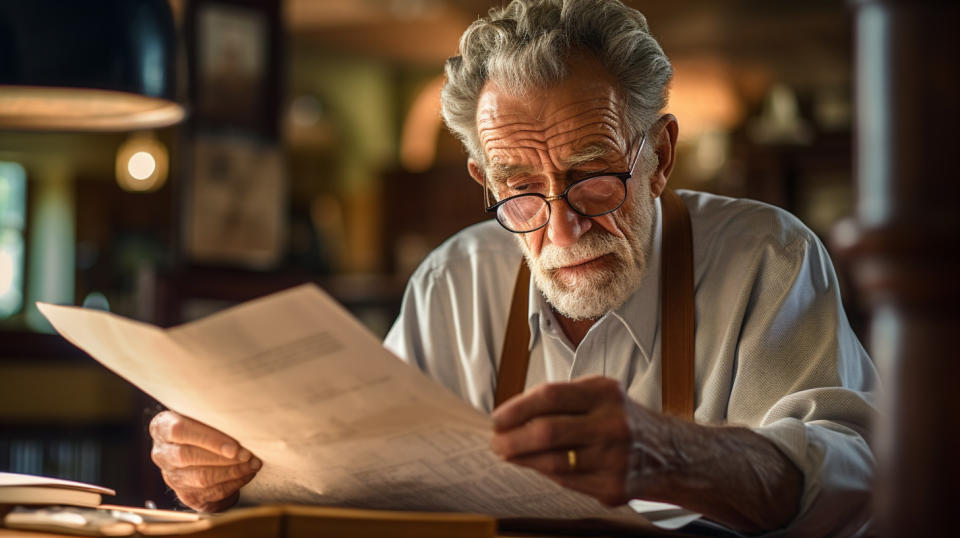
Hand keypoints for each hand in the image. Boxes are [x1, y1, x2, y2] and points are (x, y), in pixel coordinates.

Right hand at [149, 410, 261, 511]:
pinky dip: (233, 483)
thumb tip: (240, 420)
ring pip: (201, 477)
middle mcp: (162, 453)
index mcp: (162, 427)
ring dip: (232, 471)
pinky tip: (246, 473)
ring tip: (252, 464)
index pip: (179, 431)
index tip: (233, 446)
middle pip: (188, 456)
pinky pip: (211, 492)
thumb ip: (213, 415)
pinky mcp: (187, 494)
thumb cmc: (206, 426)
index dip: (208, 439)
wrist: (202, 450)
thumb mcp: (202, 415)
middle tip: (247, 455)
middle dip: (223, 457)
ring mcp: (172, 476)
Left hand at [491, 376, 803, 531]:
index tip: (496, 418)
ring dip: (523, 459)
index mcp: (605, 392)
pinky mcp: (614, 487)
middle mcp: (612, 424)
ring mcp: (615, 458)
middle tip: (495, 443)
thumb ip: (562, 399)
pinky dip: (546, 473)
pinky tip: (535, 466)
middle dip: (512, 439)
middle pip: (547, 432)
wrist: (672, 453)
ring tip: (508, 454)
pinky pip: (567, 481)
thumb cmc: (622, 418)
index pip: (549, 396)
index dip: (516, 408)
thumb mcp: (601, 394)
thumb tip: (511, 415)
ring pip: (553, 461)